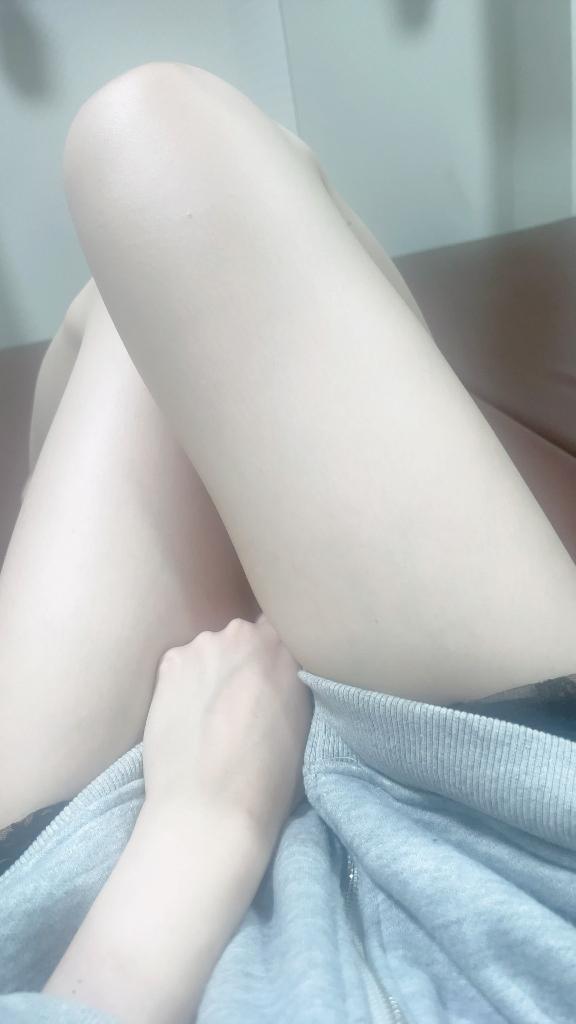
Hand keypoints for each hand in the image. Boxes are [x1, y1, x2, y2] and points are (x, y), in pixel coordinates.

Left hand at [143, 613, 311, 847]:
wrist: (210, 806)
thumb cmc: (268, 777)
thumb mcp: (302, 720)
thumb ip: (291, 682)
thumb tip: (280, 673)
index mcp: (286, 648)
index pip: (279, 631)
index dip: (272, 656)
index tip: (269, 679)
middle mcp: (244, 635)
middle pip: (242, 639)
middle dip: (241, 662)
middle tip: (239, 702)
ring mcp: (204, 645)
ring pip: (210, 651)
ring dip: (211, 672)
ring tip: (208, 715)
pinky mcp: (170, 662)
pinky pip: (181, 664)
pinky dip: (183, 683)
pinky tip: (186, 716)